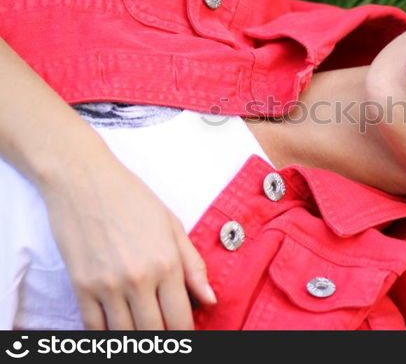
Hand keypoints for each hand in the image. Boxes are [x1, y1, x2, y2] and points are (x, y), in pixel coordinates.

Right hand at [39, 151, 216, 329]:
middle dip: (162, 339)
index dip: (185, 334)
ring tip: (144, 330)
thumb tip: (210, 299)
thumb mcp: (172, 225)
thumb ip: (193, 265)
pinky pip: (94, 327)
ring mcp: (106, 285)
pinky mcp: (80, 286)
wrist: (84, 180)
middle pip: (154, 333)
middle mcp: (138, 279)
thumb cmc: (132, 197)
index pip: (181, 320)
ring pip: (125, 335)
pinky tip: (117, 329)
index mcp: (167, 263)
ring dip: (136, 339)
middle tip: (164, 332)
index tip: (186, 334)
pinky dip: (107, 335)